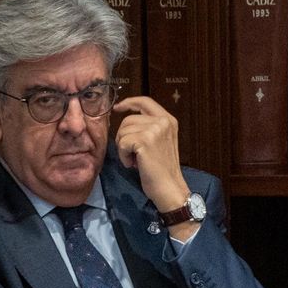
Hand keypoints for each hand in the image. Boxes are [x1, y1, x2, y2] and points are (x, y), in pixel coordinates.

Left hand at [112, 96, 189, 212]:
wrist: (169, 187)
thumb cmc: (162, 169)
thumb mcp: (160, 141)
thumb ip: (149, 127)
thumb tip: (126, 119)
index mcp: (168, 120)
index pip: (145, 101)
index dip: (129, 102)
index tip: (117, 108)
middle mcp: (163, 121)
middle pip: (128, 119)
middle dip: (124, 136)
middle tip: (134, 153)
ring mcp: (155, 130)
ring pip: (123, 131)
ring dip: (123, 148)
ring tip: (135, 160)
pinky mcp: (145, 140)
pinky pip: (122, 143)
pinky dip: (124, 156)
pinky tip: (134, 164)